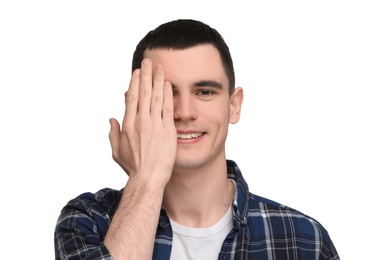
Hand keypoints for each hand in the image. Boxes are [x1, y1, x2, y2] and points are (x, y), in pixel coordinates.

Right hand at [109, 59, 175, 184]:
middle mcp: (141, 121)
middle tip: (149, 61)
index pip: (132, 97)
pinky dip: (168, 95)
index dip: (135, 82)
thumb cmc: (133, 167)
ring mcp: (155, 125)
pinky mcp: (168, 130)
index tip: (137, 72)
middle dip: (146, 75)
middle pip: (144, 92)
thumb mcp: (117, 151)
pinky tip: (168, 84)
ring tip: (160, 67)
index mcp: (128, 125)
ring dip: (158, 80)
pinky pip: (168, 108)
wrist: (148, 178)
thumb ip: (113, 133)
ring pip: (156, 97)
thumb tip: (111, 119)